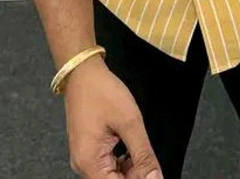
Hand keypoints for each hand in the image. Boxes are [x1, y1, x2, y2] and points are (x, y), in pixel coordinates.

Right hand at [65, 56, 162, 178]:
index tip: (154, 172)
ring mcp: (85, 157)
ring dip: (132, 169)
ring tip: (143, 151)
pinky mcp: (89, 148)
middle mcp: (83, 165)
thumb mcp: (129, 122)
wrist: (83, 71)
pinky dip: (124, 160)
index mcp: (89, 163)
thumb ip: (143, 155)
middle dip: (136, 175)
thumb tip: (156, 178)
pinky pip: (108, 164)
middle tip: (151, 160)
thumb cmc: (102, 92)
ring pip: (113, 175)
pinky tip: (133, 148)